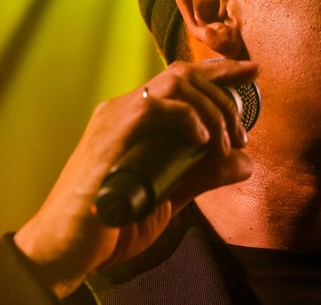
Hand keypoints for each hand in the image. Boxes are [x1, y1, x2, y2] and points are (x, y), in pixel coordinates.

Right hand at [13, 59, 257, 297]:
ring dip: (212, 110)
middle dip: (225, 93)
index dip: (220, 72)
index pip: (182, 80)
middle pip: (184, 74)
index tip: (251, 72)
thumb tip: (246, 162)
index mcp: (136, 119)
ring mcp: (115, 119)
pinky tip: (201, 141)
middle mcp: (124, 109)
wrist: (68, 249)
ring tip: (224, 144)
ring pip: (175, 83)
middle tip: (242, 134)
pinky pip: (154, 106)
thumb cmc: (115, 223)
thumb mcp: (172, 194)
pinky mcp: (110, 135)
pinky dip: (186, 118)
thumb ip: (204, 174)